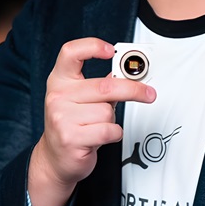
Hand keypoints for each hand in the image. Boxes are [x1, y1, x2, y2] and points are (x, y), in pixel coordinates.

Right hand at [29, 38, 155, 205]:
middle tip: (149, 93)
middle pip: (105, 86)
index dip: (92, 46)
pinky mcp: (71, 138)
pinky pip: (108, 130)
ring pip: (108, 111)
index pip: (70, 52)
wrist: (55, 159)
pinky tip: (100, 136)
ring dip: (112, 120)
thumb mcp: (80, 98)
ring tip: (98, 125)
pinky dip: (113, 133)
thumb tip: (129, 73)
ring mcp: (62, 117)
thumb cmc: (72, 124)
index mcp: (59, 80)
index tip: (112, 51)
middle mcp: (57, 96)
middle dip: (133, 90)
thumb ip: (102, 84)